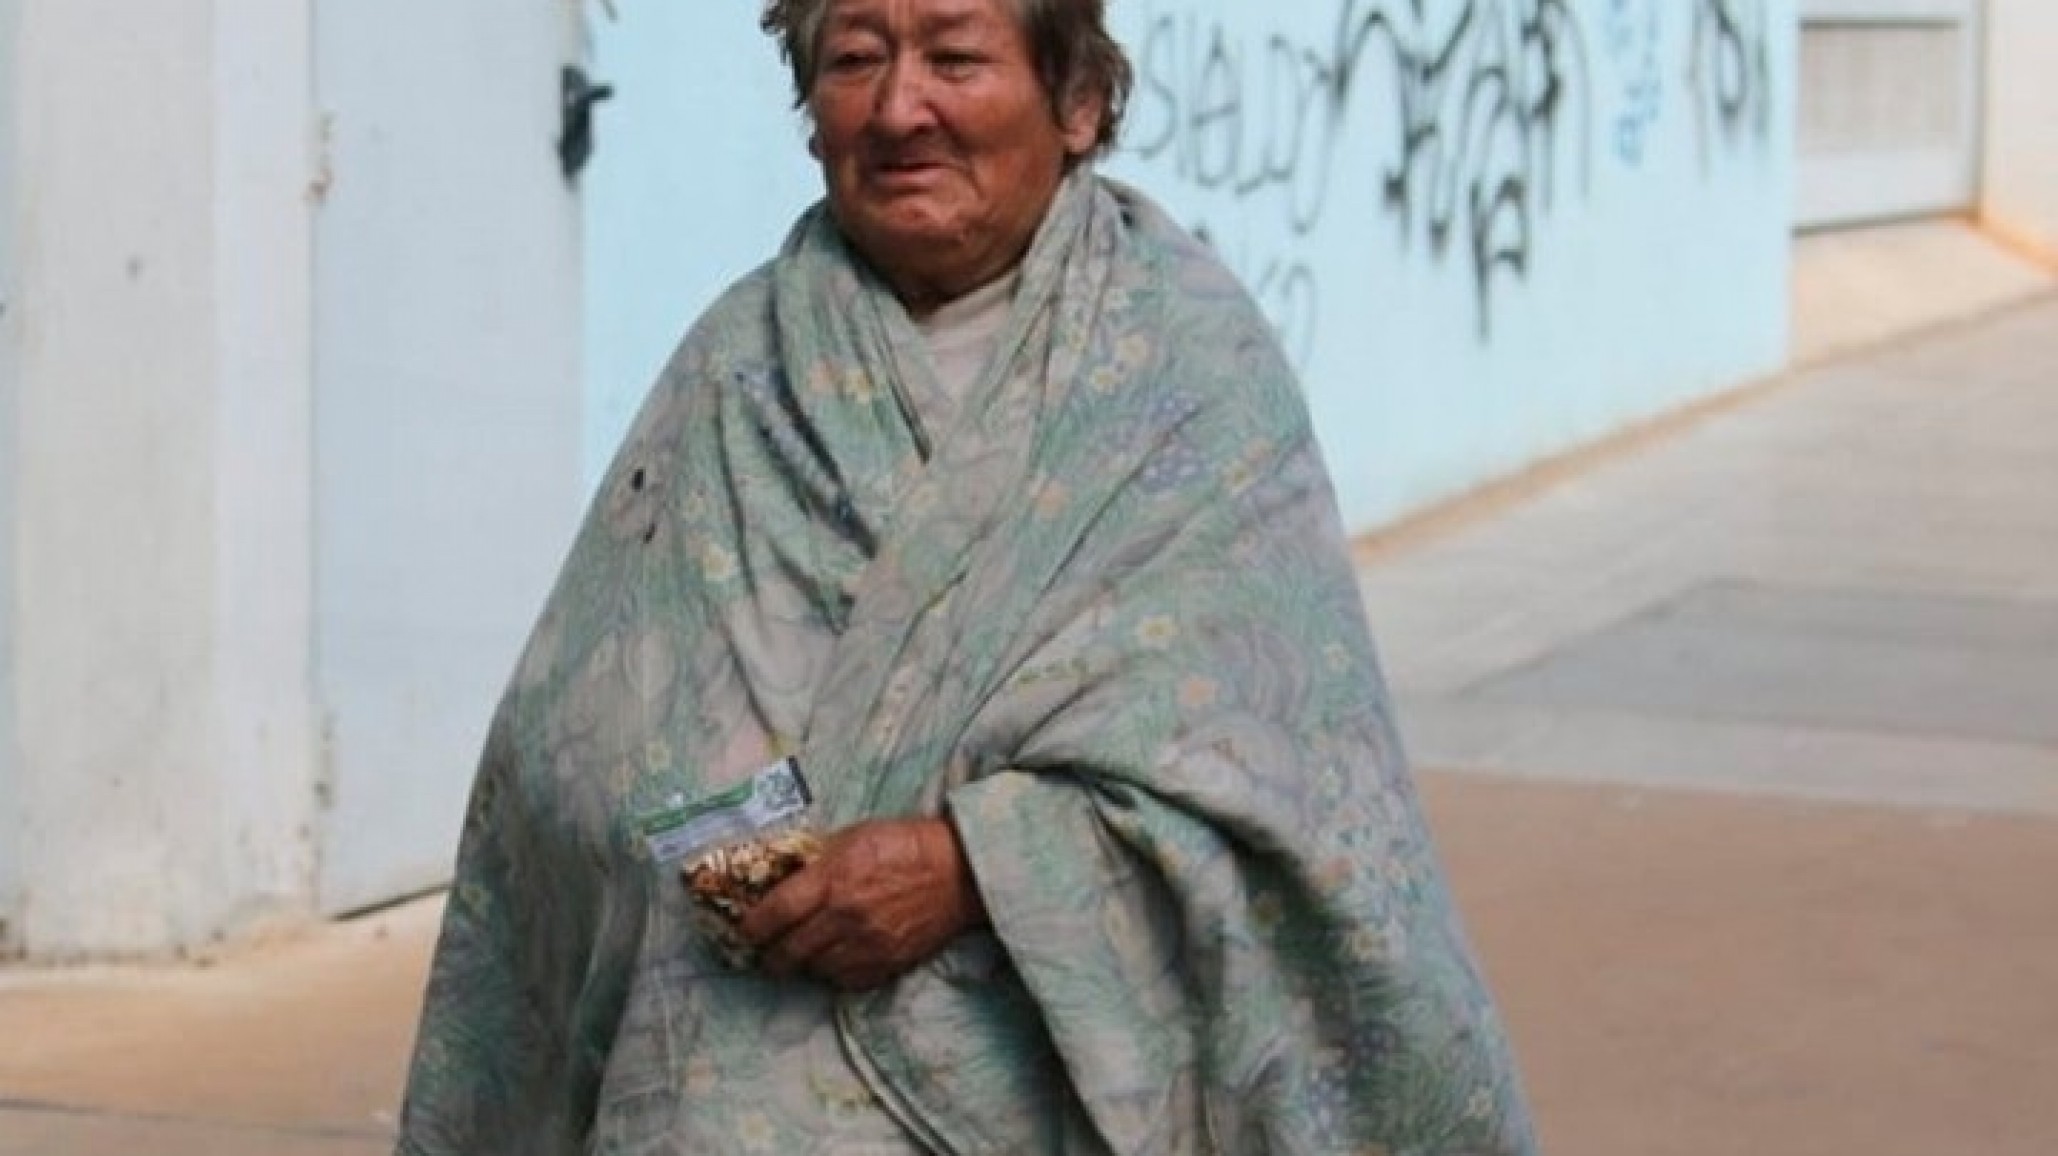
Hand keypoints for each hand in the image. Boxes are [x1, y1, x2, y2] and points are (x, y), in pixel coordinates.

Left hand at [737, 817, 986, 991]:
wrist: (958, 873)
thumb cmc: (905, 845)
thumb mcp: (853, 836)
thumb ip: (816, 861)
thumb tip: (782, 878)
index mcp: (833, 879)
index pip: (775, 913)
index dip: (752, 926)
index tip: (746, 929)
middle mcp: (845, 917)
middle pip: (788, 951)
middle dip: (769, 955)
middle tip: (764, 951)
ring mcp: (866, 945)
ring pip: (814, 969)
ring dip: (802, 963)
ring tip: (801, 952)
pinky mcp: (886, 964)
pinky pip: (845, 981)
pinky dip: (833, 972)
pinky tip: (834, 958)